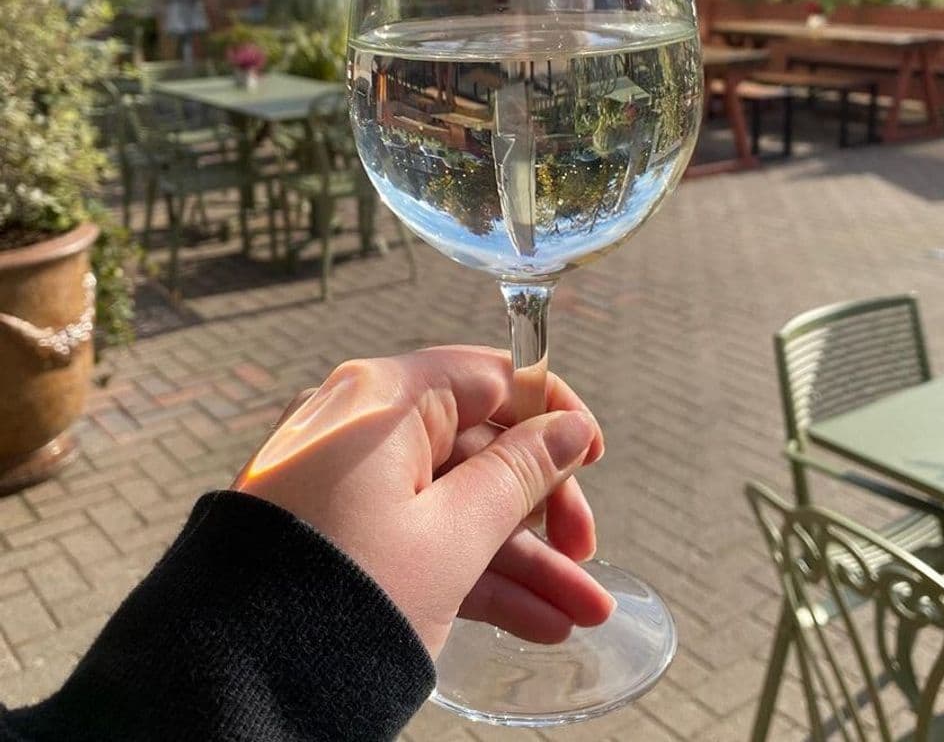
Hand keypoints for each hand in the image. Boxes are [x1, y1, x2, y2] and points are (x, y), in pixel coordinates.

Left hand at [233, 346, 613, 657]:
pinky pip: (423, 538)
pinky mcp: (341, 534)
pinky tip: (536, 621)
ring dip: (522, 558)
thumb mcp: (452, 535)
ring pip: (457, 504)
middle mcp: (364, 428)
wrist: (231, 685)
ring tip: (582, 612)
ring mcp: (350, 484)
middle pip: (478, 447)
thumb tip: (569, 428)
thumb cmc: (345, 594)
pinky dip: (474, 574)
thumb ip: (520, 474)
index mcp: (384, 400)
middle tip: (588, 553)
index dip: (549, 411)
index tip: (592, 454)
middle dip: (542, 507)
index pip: (488, 376)